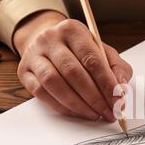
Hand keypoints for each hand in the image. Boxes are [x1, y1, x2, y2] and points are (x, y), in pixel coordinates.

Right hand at [14, 11, 132, 120]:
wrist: (49, 43)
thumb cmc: (81, 51)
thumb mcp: (103, 52)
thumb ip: (117, 68)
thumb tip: (120, 89)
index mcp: (74, 30)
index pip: (92, 60)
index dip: (107, 83)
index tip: (118, 100)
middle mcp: (50, 39)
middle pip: (73, 73)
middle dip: (95, 98)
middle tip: (108, 112)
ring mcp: (34, 55)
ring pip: (54, 83)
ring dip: (78, 104)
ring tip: (94, 114)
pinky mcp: (24, 72)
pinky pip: (42, 93)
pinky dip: (62, 106)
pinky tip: (77, 112)